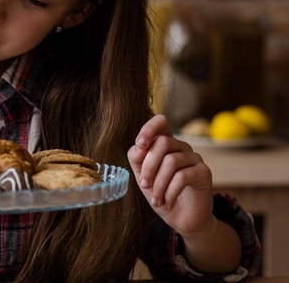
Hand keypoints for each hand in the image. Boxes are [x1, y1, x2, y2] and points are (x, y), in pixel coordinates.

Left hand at [127, 114, 214, 236]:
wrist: (182, 219)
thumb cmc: (161, 194)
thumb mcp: (144, 176)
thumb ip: (138, 159)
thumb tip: (138, 147)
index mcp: (166, 144)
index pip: (161, 122)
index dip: (149, 128)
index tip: (139, 144)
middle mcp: (182, 147)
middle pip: (162, 143)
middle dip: (149, 166)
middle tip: (144, 186)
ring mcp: (195, 158)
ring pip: (171, 161)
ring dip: (159, 184)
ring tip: (156, 200)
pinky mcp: (204, 173)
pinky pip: (182, 177)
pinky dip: (170, 192)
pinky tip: (167, 202)